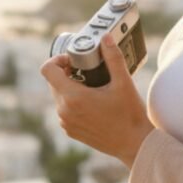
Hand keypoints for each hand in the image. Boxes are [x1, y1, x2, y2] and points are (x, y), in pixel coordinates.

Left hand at [41, 33, 154, 168]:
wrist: (135, 144)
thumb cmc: (130, 115)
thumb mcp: (123, 83)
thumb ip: (113, 58)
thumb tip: (106, 38)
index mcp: (73, 98)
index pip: (47, 70)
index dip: (57, 60)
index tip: (73, 60)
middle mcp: (64, 111)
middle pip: (53, 82)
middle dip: (67, 72)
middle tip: (87, 69)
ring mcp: (66, 123)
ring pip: (59, 96)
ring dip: (70, 87)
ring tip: (92, 86)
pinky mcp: (71, 131)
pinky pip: (64, 109)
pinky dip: (73, 102)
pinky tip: (93, 102)